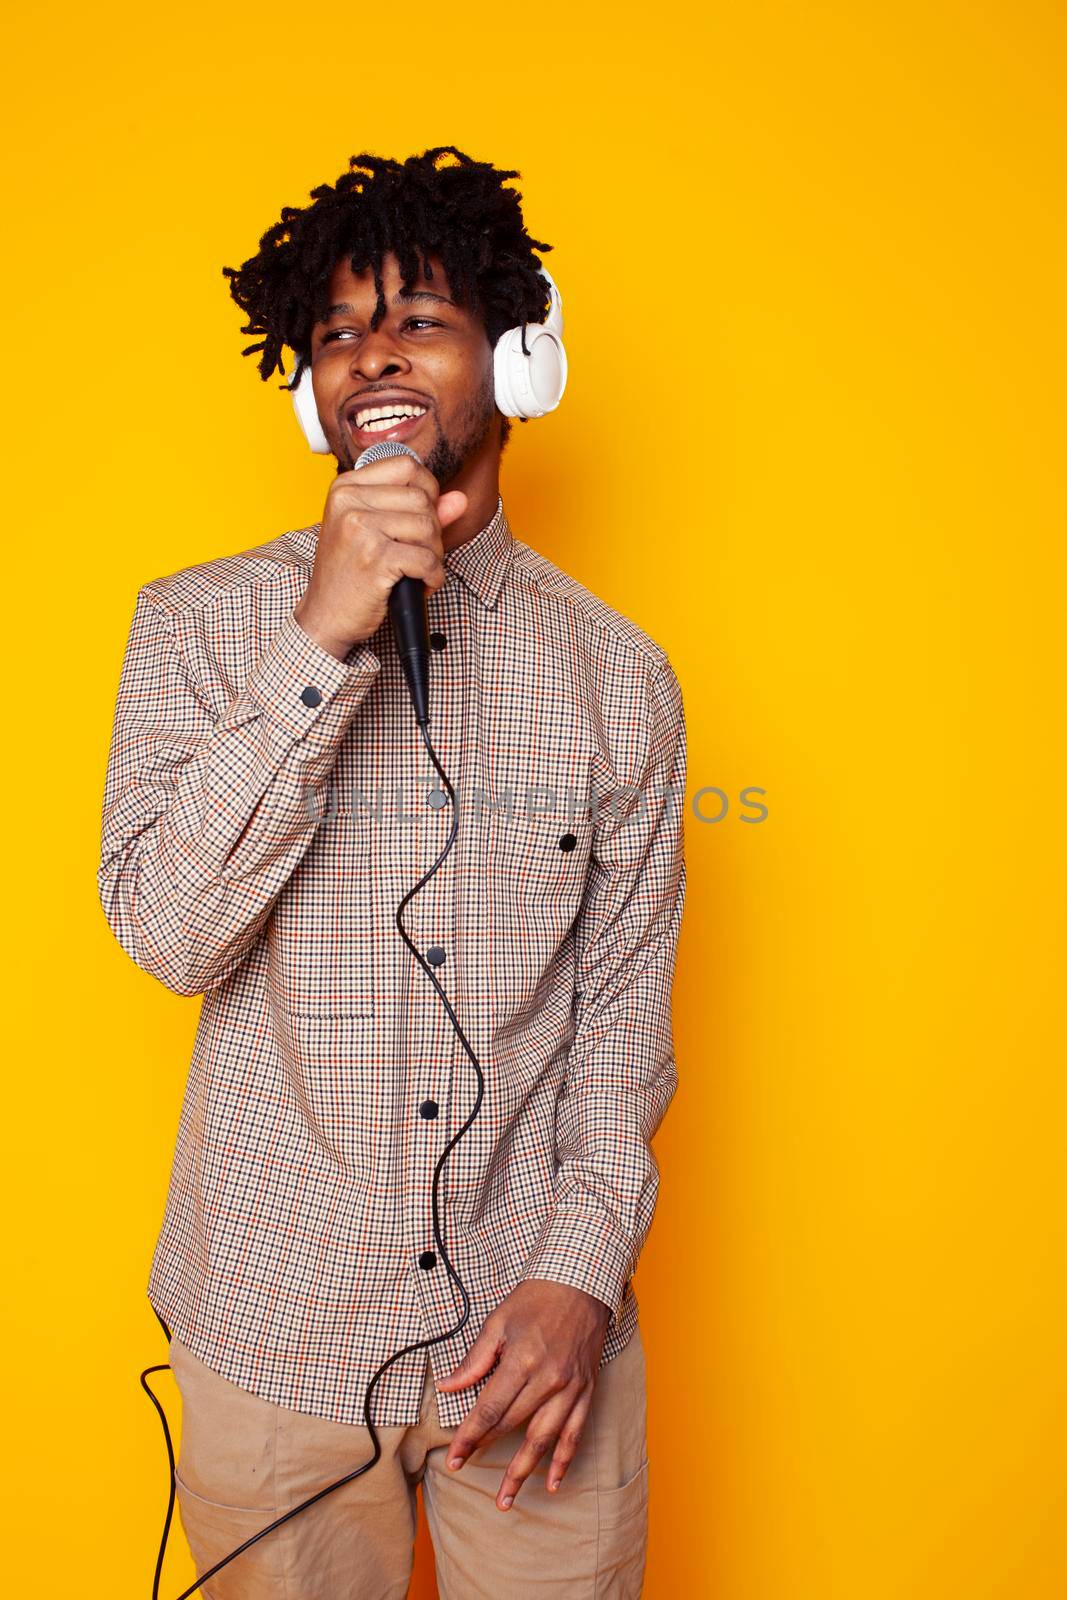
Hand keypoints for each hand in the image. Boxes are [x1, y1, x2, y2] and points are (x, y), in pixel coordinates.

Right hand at [293, 454, 467, 659]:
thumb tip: (459, 499)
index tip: (423, 517)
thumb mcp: (376, 532)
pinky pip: (426, 559)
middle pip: (421, 498)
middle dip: (433, 530)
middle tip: (421, 553)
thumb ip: (418, 511)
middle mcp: (349, 501)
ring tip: (420, 570)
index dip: (427, 490)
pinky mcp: (374, 558)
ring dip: (434, 554)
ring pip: (428, 527)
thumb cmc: (350, 573)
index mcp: (346, 487)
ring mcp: (360, 528)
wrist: (325, 615)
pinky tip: (422, 584)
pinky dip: (433, 576)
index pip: (406, 465)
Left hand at [435, 1280, 612, 1510]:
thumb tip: (449, 1386)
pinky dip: (564, 1460)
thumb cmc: (536, 1299)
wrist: (581, 1284)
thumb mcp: (498, 1321)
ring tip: (507, 1499)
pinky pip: (575, 1433)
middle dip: (486, 1451)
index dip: (468, 1436)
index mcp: (522, 1361)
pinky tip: (553, 1482)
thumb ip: (475, 1359)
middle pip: (512, 1426)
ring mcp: (570, 1388)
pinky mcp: (586, 1390)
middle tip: (465, 1471)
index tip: (454, 1457)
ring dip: (524, 1472)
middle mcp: (547, 1379)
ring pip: (544, 1439)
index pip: (489, 1410)